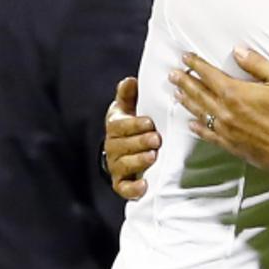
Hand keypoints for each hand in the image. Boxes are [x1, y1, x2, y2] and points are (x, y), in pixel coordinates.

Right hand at [103, 77, 161, 199]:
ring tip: (152, 157)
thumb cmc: (129, 125)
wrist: (122, 151)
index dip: (134, 124)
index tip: (150, 122)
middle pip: (123, 145)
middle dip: (140, 142)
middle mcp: (112, 147)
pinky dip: (133, 188)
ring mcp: (116, 166)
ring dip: (138, 161)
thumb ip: (128, 96)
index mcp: (114, 127)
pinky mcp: (121, 183)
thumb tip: (130, 80)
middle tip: (156, 139)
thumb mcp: (127, 109)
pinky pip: (124, 188)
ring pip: (124, 164)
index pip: (120, 125)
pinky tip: (144, 185)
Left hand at [170, 48, 268, 180]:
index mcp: (236, 93)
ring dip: (187, 101)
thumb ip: (257, 64)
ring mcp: (228, 131)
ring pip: (200, 113)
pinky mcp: (233, 146)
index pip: (209, 75)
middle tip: (172, 74)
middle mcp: (227, 112)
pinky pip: (209, 135)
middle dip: (185, 82)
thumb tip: (238, 51)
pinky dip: (198, 128)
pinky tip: (191, 124)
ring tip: (177, 93)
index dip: (196, 65)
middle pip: (199, 93)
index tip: (186, 57)